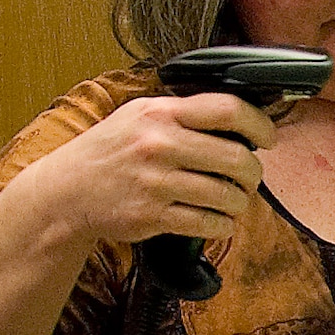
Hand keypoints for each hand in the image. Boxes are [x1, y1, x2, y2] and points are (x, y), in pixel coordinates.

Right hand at [19, 92, 276, 247]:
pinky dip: (223, 225)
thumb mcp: (139, 116)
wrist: (66, 192)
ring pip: (228, 195)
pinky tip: (218, 220)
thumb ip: (183, 114)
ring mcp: (156, 182)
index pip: (228, 109)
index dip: (260, 124)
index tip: (268, 138)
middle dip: (253, 174)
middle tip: (249, 178)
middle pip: (237, 158)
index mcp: (160, 113)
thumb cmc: (109, 152)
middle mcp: (159, 145)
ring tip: (232, 200)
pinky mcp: (153, 216)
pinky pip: (209, 223)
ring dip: (239, 202)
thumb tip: (239, 120)